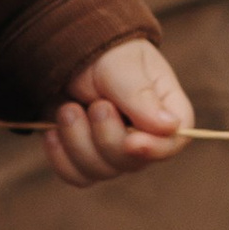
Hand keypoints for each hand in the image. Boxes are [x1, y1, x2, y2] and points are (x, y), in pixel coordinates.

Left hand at [43, 39, 193, 189]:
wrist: (69, 53)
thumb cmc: (104, 53)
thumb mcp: (121, 67)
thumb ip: (141, 96)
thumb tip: (170, 127)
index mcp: (164, 108)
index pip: (175, 140)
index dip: (156, 149)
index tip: (131, 142)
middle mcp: (144, 135)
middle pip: (134, 162)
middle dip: (106, 137)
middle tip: (95, 104)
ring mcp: (115, 151)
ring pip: (102, 171)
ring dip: (78, 141)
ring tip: (68, 109)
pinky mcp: (87, 158)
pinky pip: (77, 176)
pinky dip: (61, 157)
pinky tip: (53, 132)